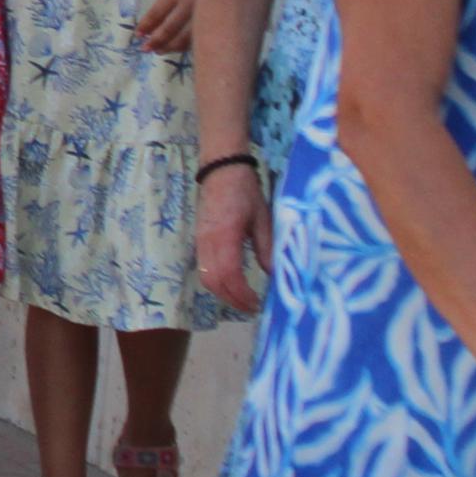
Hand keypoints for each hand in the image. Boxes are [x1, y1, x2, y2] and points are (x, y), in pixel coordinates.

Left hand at [133, 0, 201, 56]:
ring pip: (186, 37)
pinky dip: (188, 45)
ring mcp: (206, 13)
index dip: (146, 25)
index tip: (138, 35)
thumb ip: (167, 1)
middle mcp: (191, 2)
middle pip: (170, 28)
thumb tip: (152, 25)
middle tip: (145, 49)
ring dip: (170, 46)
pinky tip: (179, 48)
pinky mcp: (218, 20)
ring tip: (159, 51)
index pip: (157, 12)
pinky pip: (201, 37)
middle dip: (156, 41)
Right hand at [195, 159, 270, 312]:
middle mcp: (208, 241)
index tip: (258, 303)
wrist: (220, 168)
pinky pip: (203, 268)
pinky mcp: (199, 240)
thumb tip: (276, 275)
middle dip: (232, 299)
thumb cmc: (245, 191)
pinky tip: (232, 284)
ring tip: (242, 299)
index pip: (229, 274)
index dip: (242, 294)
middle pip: (213, 281)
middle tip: (251, 308)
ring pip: (205, 277)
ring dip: (223, 293)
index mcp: (225, 235)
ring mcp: (200, 241)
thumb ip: (267, 247)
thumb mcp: (264, 217)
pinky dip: (217, 282)